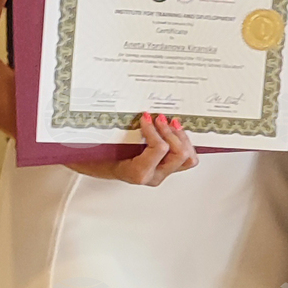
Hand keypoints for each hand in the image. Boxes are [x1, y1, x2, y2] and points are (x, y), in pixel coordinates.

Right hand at [67, 113, 198, 185]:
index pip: (159, 149)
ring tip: (172, 123)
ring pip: (188, 158)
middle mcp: (154, 176)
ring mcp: (162, 173)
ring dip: (182, 138)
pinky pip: (186, 158)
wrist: (99, 166)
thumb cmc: (100, 156)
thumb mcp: (104, 143)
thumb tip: (131, 112)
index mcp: (138, 173)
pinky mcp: (167, 168)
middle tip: (159, 118)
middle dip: (171, 132)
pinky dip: (183, 142)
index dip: (154, 129)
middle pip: (179, 155)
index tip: (145, 117)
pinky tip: (175, 131)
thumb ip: (117, 131)